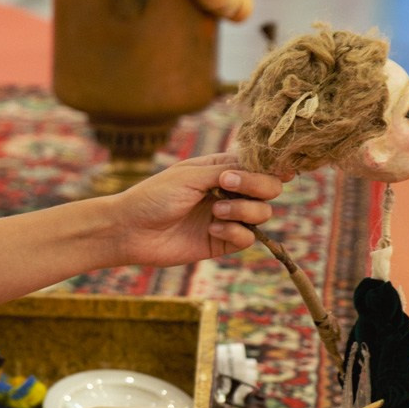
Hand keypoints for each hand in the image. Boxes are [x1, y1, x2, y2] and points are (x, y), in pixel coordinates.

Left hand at [110, 158, 283, 268]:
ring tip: (215, 211)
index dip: (271, 167)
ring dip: (245, 210)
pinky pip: (247, 238)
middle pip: (269, 189)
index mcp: (221, 169)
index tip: (278, 169)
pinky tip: (213, 228)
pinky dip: (235, 232)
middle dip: (259, 186)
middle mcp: (228, 192)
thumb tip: (264, 165)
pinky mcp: (221, 242)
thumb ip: (229, 170)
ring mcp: (226, 218)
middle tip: (230, 186)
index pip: (259, 165)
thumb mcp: (191, 175)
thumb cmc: (154, 196)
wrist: (130, 230)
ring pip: (262, 213)